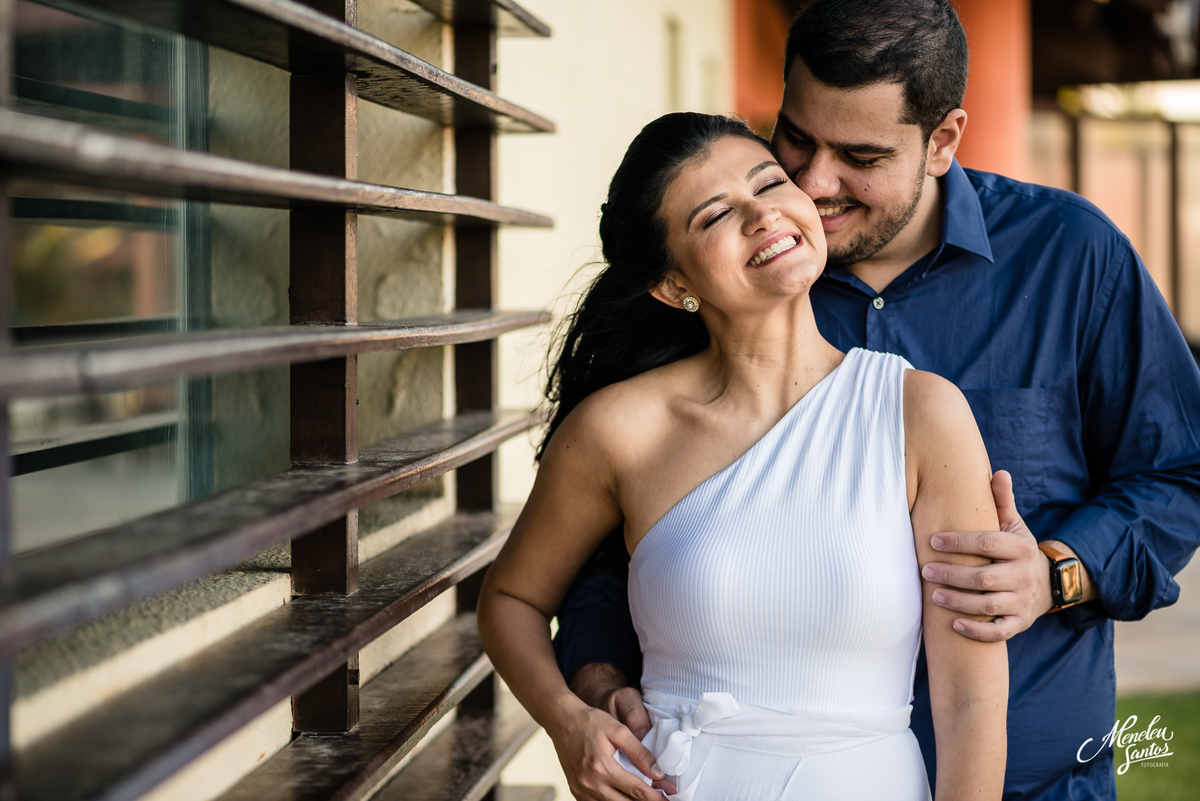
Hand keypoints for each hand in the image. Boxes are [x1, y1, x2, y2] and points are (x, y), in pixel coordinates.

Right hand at [546, 701, 667, 800]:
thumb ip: (639, 752)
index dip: (656, 796)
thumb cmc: (589, 721)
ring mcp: (581, 790)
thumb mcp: (618, 730)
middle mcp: (590, 783)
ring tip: (644, 798)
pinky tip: (623, 797)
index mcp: (602, 767)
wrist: (562, 720)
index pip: (636, 790)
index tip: (671, 796)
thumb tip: (658, 773)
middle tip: (662, 799)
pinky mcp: (576, 791)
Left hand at [921, 470, 1054, 641]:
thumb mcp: (1013, 525)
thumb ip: (1002, 502)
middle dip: (951, 575)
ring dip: (958, 602)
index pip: (987, 543)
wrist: (1047, 584)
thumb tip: (998, 472)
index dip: (958, 542)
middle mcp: (1023, 575)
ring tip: (933, 596)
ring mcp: (1022, 602)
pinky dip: (977, 631)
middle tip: (924, 571)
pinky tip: (954, 625)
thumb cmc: (1017, 550)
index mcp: (1020, 547)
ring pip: (988, 606)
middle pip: (984, 577)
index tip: (932, 540)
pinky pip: (998, 632)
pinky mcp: (1018, 624)